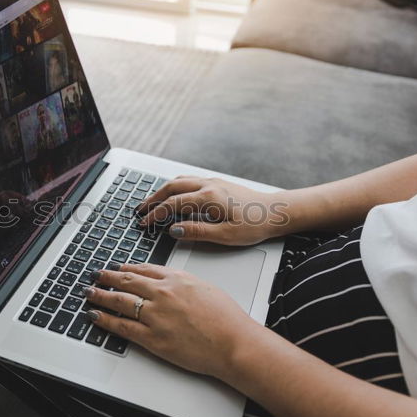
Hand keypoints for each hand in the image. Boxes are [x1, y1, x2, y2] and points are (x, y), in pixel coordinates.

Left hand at [84, 263, 255, 378]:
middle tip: (96, 276)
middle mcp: (162, 293)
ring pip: (119, 301)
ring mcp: (155, 315)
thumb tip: (170, 284)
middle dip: (107, 277)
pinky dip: (105, 320)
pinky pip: (122, 326)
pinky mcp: (152, 338)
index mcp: (176, 279)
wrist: (233, 342)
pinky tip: (95, 316)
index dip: (126, 268)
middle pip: (126, 281)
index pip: (143, 269)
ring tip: (89, 293)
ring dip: (100, 295)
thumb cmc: (226, 319)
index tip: (117, 267)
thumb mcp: (205, 288)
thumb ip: (183, 283)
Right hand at [137, 176, 286, 244]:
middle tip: (140, 210)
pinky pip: (189, 181)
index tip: (144, 223)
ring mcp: (213, 182)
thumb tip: (174, 230)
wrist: (276, 212)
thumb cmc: (255, 224)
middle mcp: (208, 185)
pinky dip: (175, 187)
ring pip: (180, 181)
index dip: (155, 214)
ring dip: (163, 191)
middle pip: (171, 187)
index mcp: (208, 198)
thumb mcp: (225, 235)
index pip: (173, 204)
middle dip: (153, 199)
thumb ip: (197, 231)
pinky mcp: (218, 184)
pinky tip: (173, 195)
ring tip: (152, 202)